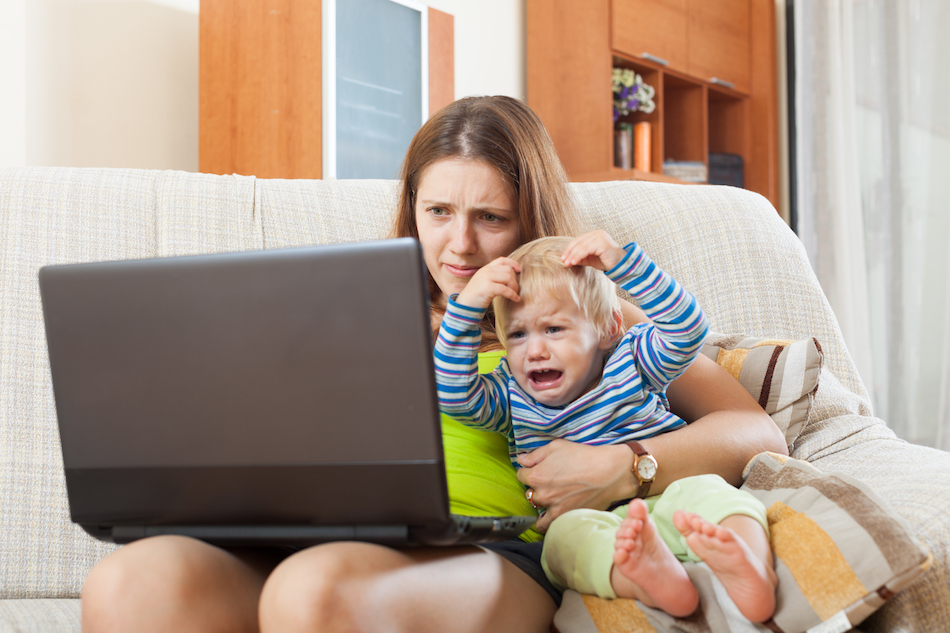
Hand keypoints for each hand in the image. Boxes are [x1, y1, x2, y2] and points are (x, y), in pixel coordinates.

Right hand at [454, 257, 520, 309]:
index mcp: (485, 268)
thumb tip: (511, 277)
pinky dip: (512, 295)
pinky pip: (505, 289)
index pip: (502, 260)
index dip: (513, 263)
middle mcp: (485, 271)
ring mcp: (485, 278)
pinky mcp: (487, 288)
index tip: (519, 270)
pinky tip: (515, 299)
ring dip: (514, 287)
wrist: (464, 306)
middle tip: (515, 289)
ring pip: (508, 278)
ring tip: (515, 294)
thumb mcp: (484, 282)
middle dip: (515, 279)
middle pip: (508, 270)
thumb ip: (494, 277)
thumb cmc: (476, 297)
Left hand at [516, 440, 634, 532]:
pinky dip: (547, 521)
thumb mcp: (557, 447)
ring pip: (536, 510)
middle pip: (529, 492)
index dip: (529, 471)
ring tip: (551, 499)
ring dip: (541, 505)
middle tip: (549, 483)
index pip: (521, 475)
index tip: (537, 470)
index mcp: (537, 475)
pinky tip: (553, 513)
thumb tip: (521, 460)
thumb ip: (535, 455)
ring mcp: (553, 508)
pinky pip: (546, 526)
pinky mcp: (565, 518)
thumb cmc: (585, 456)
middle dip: (537, 487)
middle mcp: (542, 494)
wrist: (610, 473)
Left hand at [561, 230, 625, 271]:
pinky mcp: (602, 242)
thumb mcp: (590, 259)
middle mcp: (597, 233)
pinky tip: (574, 262)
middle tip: (563, 261)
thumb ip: (581, 257)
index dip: (569, 249)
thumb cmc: (607, 261)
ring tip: (567, 263)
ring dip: (572, 255)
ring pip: (581, 246)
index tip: (563, 258)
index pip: (578, 240)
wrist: (621, 265)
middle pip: (578, 242)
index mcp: (595, 235)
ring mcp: (600, 236)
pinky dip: (578, 256)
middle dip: (569, 252)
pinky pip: (586, 249)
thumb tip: (567, 259)